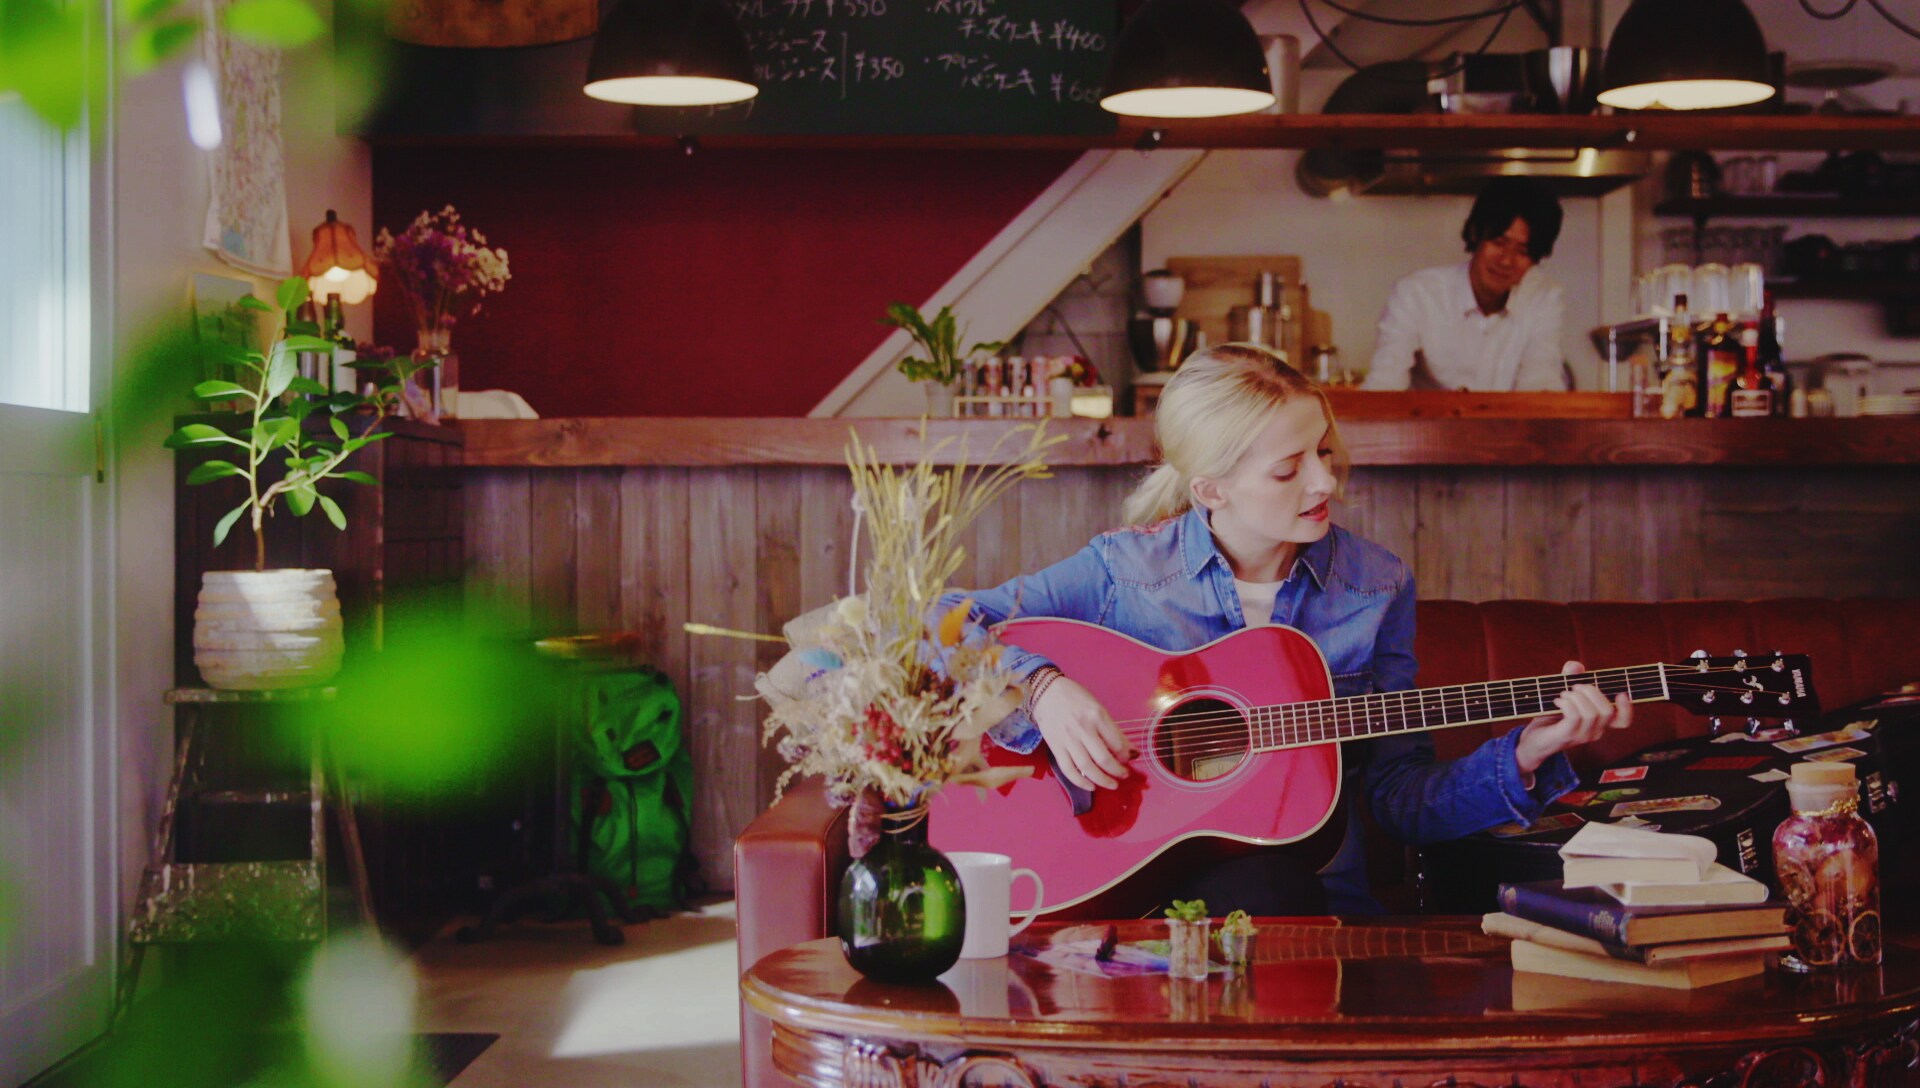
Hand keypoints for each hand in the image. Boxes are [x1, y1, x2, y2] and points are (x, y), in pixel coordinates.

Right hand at [1032, 676, 1133, 790]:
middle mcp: (1083, 729)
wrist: (1045, 692)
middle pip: (1104, 759)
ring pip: (1087, 767)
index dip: (1126, 756)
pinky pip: (1068, 769)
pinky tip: (1090, 786)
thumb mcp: (1097, 707)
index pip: (1117, 743)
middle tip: (1123, 775)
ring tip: (1111, 785)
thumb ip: (1111, 728)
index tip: (1127, 759)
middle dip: (1117, 772)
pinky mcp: (1056, 747)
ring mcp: (1068, 739)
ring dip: (1102, 780)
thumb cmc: (1074, 696)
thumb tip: (1128, 748)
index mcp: (1097, 716)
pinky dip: (1080, 781)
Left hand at [1513, 660, 1633, 775]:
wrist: (1533, 740)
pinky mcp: (1566, 735)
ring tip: (1563, 694)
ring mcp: (1581, 736)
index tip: (1620, 693)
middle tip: (1574, 686)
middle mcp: (1594, 731)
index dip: (1627, 708)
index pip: (1623, 721)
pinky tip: (1558, 700)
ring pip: (1591, 713)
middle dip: (1592, 691)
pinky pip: (1574, 716)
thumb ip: (1570, 678)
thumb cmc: (1551, 717)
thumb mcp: (1563, 695)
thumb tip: (1576, 665)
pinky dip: (1567, 702)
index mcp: (1599, 723)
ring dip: (1576, 696)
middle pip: (1607, 710)